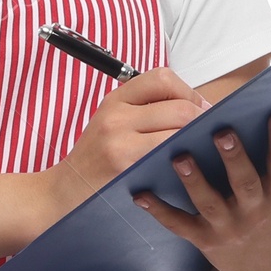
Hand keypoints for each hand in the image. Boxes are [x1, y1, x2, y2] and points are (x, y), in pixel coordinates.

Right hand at [37, 67, 207, 220]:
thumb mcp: (111, 123)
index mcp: (115, 100)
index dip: (189, 92)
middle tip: (206, 134)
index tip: (198, 110)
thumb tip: (197, 107)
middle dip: (201, 120)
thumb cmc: (96, 160)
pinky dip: (184, 160)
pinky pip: (169, 157)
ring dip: (196, 141)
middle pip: (179, 107)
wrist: (63, 193)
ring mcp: (120, 142)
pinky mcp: (126, 166)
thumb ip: (145, 110)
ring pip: (179, 131)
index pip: (163, 78)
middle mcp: (116, 116)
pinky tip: (185, 167)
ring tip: (198, 150)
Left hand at [132, 110, 270, 270]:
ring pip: (209, 203)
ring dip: (194, 182)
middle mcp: (255, 213)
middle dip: (234, 158)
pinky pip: (179, 225)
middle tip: (221, 130)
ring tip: (179, 156)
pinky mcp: (203, 239)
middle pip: (245, 183)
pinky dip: (158, 211)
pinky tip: (138, 193)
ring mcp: (227, 228)